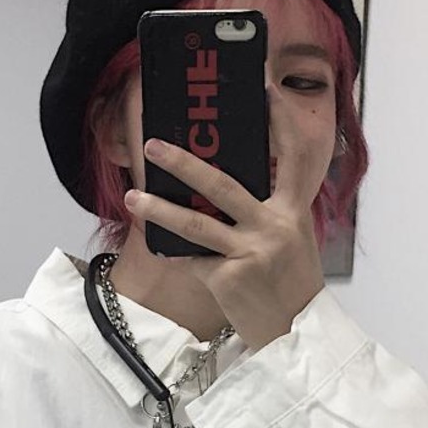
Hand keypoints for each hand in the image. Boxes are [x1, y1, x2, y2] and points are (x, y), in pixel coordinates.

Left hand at [123, 92, 325, 349]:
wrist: (296, 336)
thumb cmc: (292, 283)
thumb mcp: (295, 238)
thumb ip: (270, 208)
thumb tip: (224, 182)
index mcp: (294, 211)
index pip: (292, 157)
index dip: (281, 122)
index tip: (265, 91)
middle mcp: (273, 227)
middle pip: (222, 185)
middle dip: (184, 162)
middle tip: (153, 145)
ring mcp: (249, 253)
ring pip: (194, 224)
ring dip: (158, 208)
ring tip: (132, 195)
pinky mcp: (228, 279)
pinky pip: (192, 259)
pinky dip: (174, 251)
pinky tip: (156, 244)